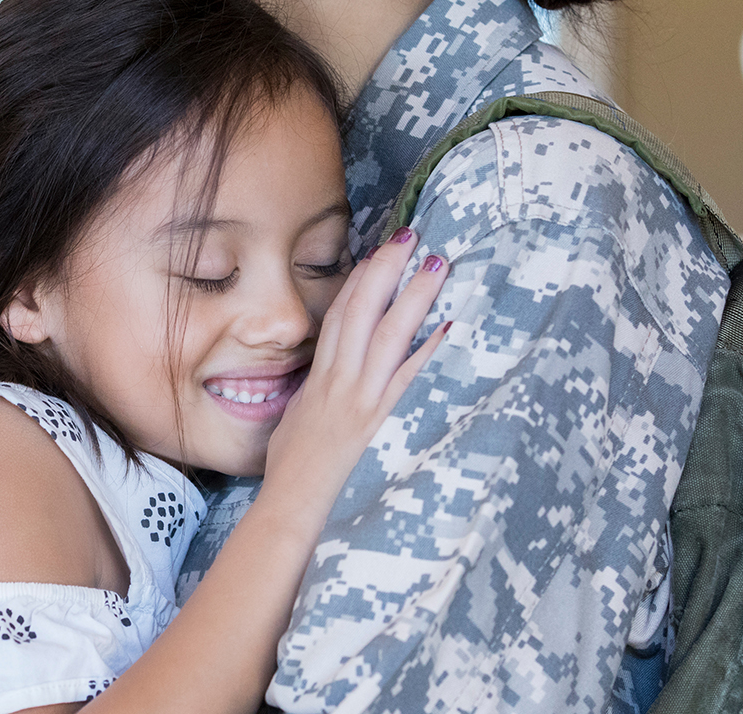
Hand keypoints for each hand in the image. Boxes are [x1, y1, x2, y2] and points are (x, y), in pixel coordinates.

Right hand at [263, 230, 449, 521]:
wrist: (294, 504)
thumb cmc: (292, 469)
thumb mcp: (298, 417)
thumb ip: (316, 391)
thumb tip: (330, 375)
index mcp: (320, 377)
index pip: (339, 315)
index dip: (359, 279)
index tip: (378, 253)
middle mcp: (342, 380)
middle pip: (364, 310)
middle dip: (387, 270)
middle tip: (411, 237)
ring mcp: (363, 398)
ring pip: (389, 333)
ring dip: (414, 295)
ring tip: (437, 264)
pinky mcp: (382, 420)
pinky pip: (409, 377)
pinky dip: (429, 349)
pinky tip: (450, 326)